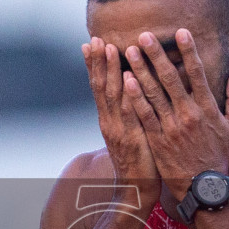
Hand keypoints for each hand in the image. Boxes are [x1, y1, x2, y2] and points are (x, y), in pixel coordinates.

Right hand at [83, 37, 161, 209]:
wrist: (137, 190)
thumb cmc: (138, 161)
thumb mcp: (128, 134)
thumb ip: (125, 114)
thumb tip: (127, 94)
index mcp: (107, 120)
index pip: (97, 87)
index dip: (93, 65)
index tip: (90, 43)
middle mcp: (109, 122)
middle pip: (100, 86)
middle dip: (98, 61)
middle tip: (96, 38)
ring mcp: (120, 130)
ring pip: (112, 95)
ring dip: (111, 70)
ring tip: (111, 47)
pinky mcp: (133, 138)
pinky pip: (131, 112)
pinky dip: (129, 94)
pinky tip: (128, 77)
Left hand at [122, 28, 228, 201]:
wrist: (204, 188)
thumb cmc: (221, 156)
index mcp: (208, 109)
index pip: (198, 74)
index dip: (189, 51)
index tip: (181, 31)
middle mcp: (188, 115)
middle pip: (170, 79)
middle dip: (156, 55)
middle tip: (143, 35)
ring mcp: (171, 127)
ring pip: (153, 94)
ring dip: (140, 70)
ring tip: (127, 51)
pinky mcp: (158, 140)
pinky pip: (144, 115)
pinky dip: (135, 98)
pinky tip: (125, 81)